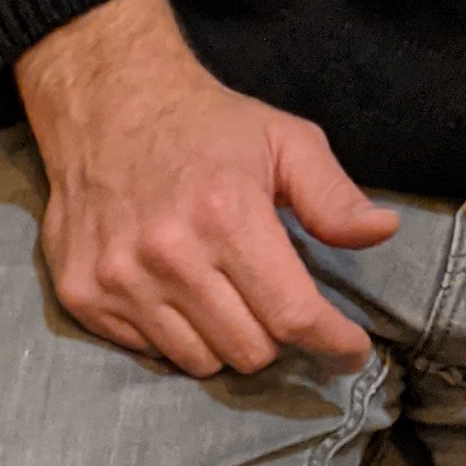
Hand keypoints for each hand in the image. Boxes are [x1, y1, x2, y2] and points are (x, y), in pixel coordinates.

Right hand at [15, 0, 400, 377]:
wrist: (105, 104)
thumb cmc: (204, 125)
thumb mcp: (284, 140)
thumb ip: (332, 194)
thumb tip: (381, 231)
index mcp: (226, 213)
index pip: (291, 314)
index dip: (332, 342)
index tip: (349, 352)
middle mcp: (169, 254)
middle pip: (249, 350)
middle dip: (274, 335)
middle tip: (271, 302)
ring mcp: (119, 280)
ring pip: (200, 361)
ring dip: (223, 340)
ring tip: (222, 298)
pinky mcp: (83, 296)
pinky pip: (149, 352)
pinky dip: (173, 335)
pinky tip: (175, 293)